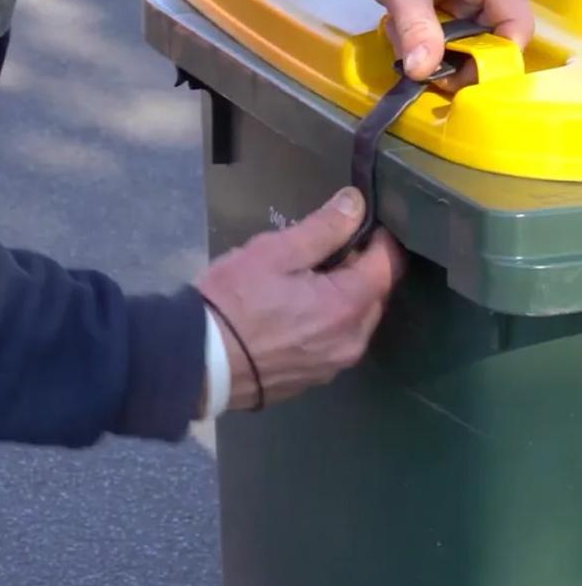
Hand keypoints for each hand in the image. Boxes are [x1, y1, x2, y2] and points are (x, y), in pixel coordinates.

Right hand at [196, 188, 403, 409]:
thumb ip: (323, 228)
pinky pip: (331, 345)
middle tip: (323, 252)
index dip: (378, 239)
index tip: (357, 223)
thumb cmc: (234, 301)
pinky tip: (291, 318)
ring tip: (304, 285)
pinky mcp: (310, 382)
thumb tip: (356, 204)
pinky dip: (323, 326)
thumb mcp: (274, 253)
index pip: (388, 265)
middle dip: (359, 270)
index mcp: (348, 306)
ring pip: (353, 323)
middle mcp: (352, 342)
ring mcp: (331, 367)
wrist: (197, 361)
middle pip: (373, 296)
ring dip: (341, 300)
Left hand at [340, 0, 533, 85]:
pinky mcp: (450, 4)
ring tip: (401, 41)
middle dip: (458, 61)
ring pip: (466, 43)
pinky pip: (446, 36)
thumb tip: (423, 71)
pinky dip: (423, 43)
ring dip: (435, 53)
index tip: (456, 78)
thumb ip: (415, 28)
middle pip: (493, 40)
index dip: (493, 59)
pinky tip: (398, 32)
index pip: (515, 27)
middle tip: (421, 72)